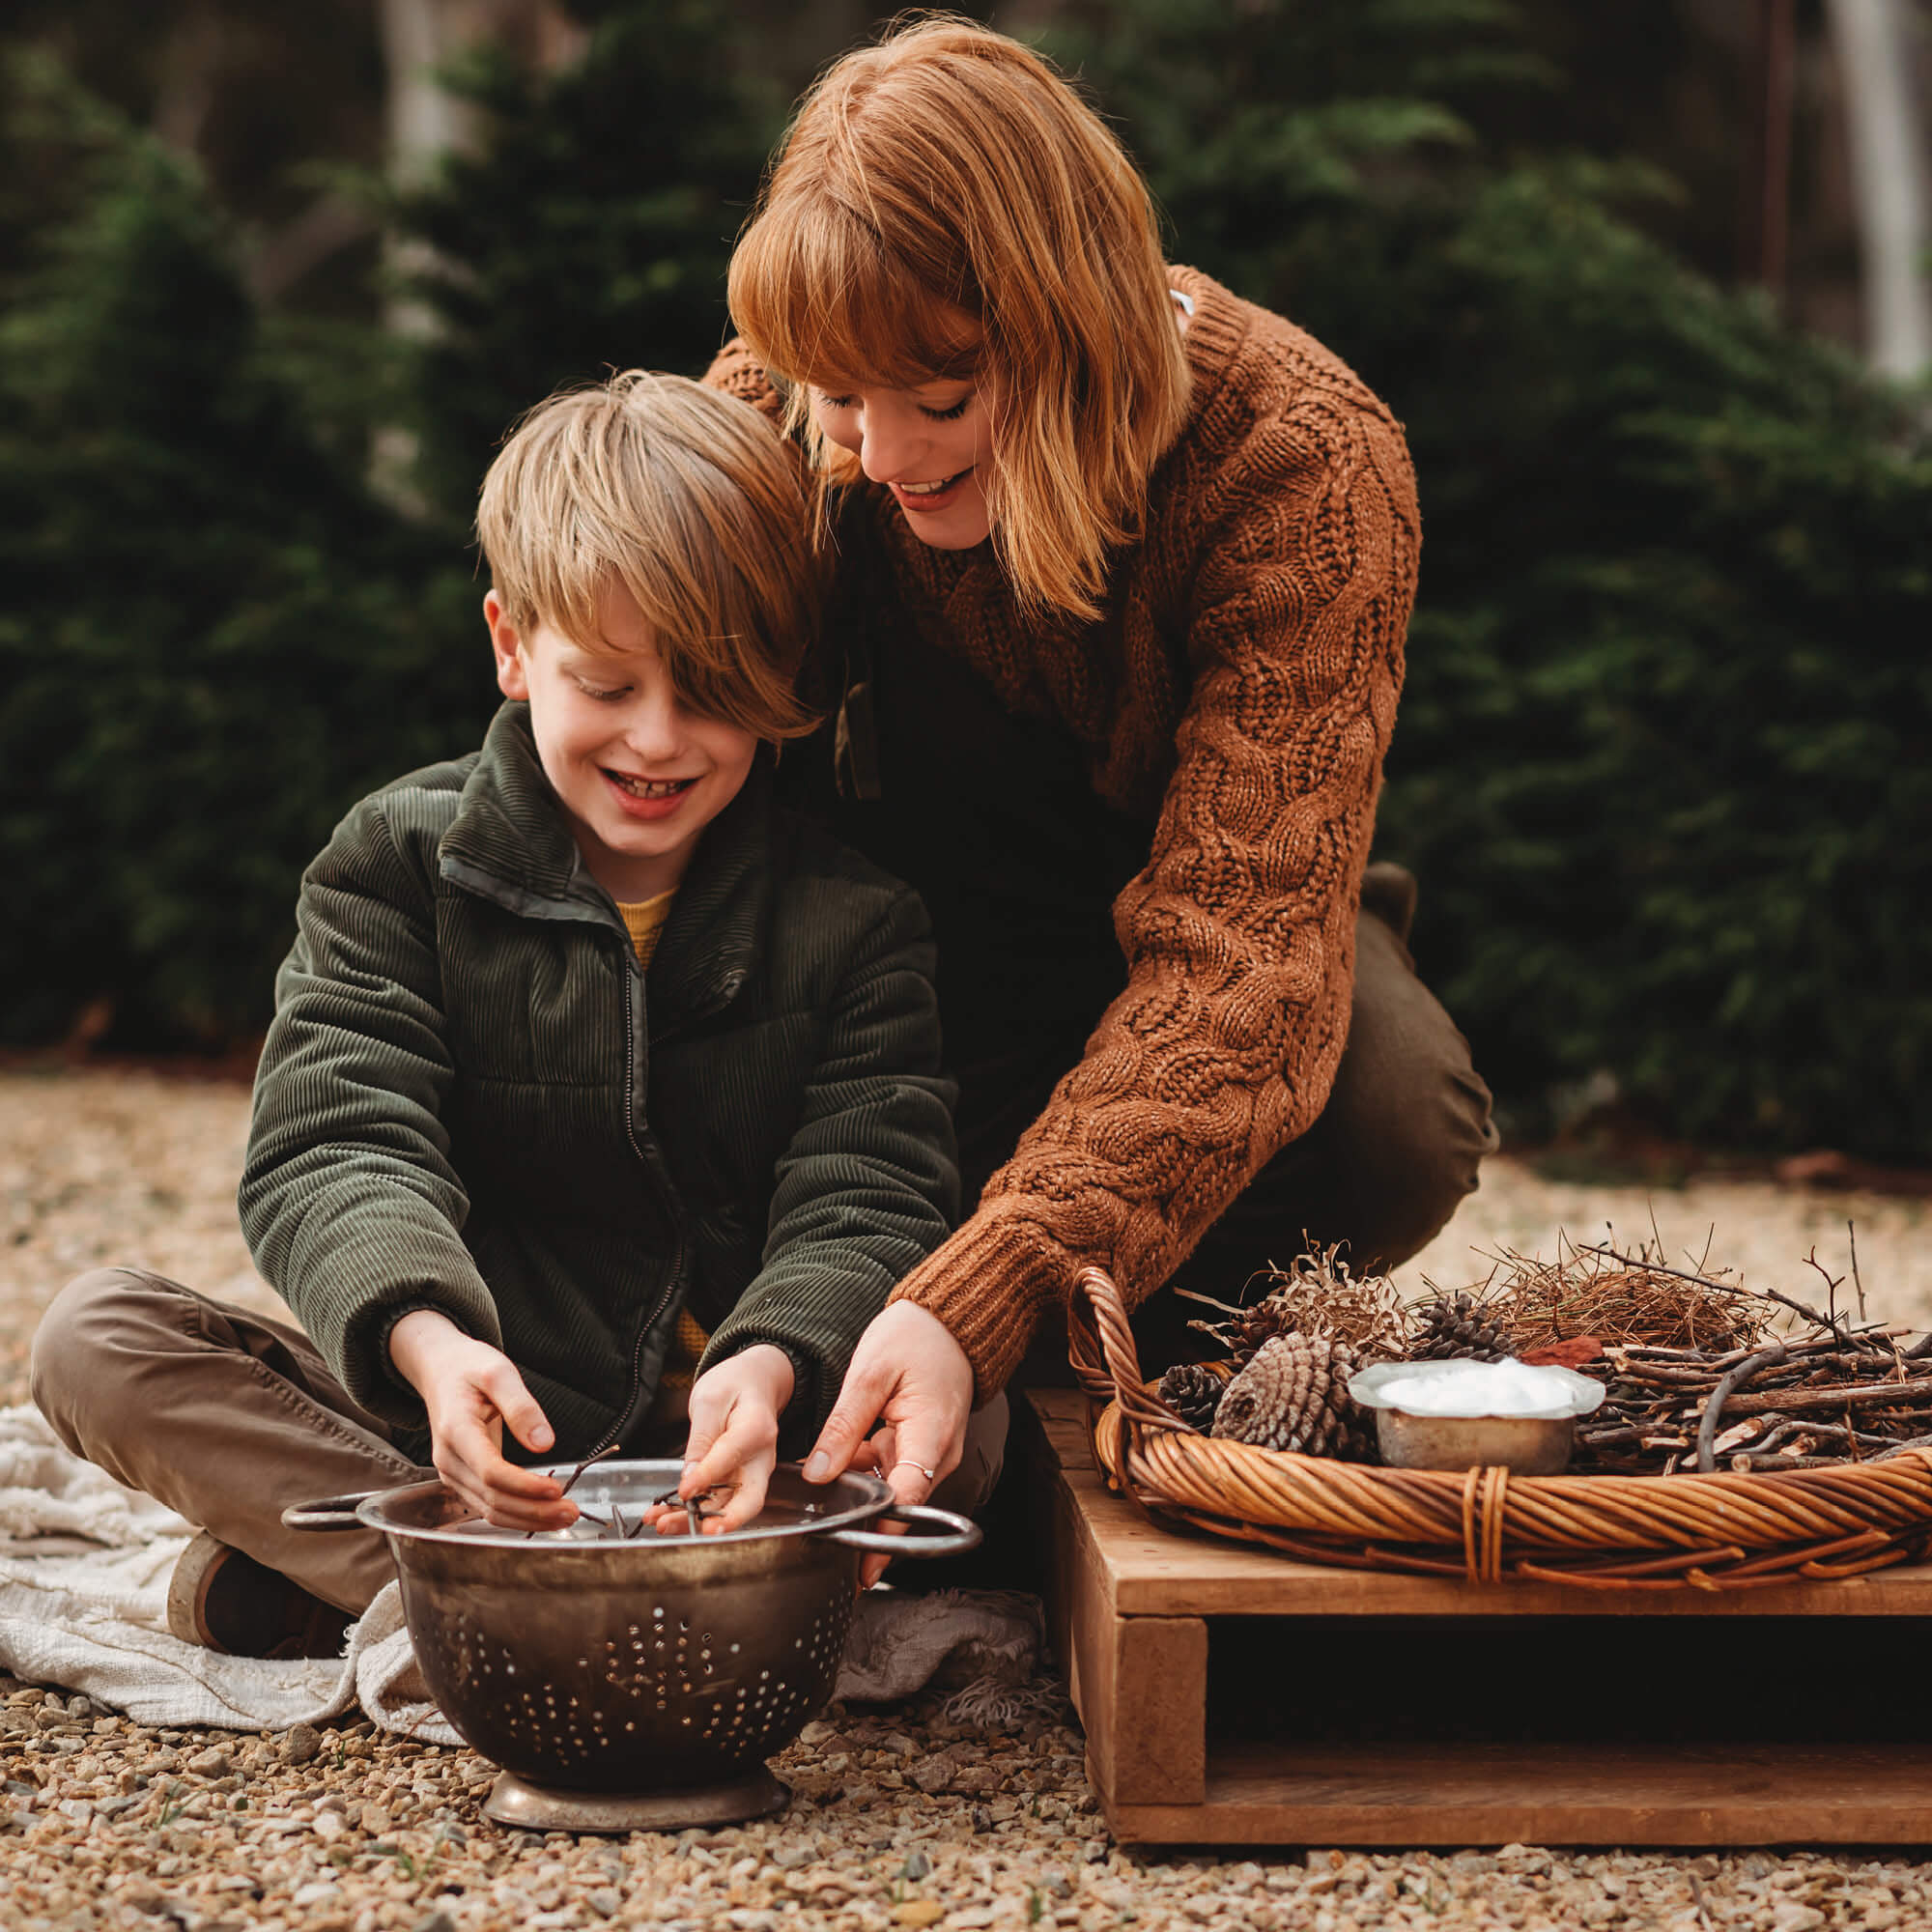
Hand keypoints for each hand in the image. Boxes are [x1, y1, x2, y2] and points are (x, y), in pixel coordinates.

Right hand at [388, 1310, 572, 1531]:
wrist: (439, 1370)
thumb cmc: (469, 1367)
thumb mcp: (498, 1371)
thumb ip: (521, 1406)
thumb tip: (544, 1442)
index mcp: (456, 1429)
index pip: (490, 1471)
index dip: (525, 1486)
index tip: (556, 1490)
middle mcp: (449, 1457)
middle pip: (492, 1498)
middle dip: (533, 1511)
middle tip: (571, 1512)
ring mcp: (452, 1471)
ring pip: (488, 1509)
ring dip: (527, 1519)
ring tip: (563, 1517)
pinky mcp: (460, 1477)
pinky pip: (486, 1505)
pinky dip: (515, 1514)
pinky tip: (541, 1514)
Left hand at [650, 1346, 795, 1535]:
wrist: (754, 1383)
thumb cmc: (734, 1385)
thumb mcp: (710, 1398)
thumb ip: (701, 1438)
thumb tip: (690, 1477)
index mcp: (757, 1430)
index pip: (731, 1458)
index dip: (707, 1478)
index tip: (682, 1491)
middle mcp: (760, 1459)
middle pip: (748, 1500)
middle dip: (719, 1521)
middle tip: (692, 1531)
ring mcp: (751, 1473)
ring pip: (728, 1506)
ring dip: (694, 1519)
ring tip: (660, 1522)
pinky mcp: (737, 1480)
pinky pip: (717, 1500)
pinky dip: (692, 1510)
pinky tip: (664, 1513)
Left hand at [805, 1302, 973, 1585]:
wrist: (950, 1318)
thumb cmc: (917, 1337)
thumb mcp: (870, 1374)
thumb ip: (843, 1426)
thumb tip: (818, 1474)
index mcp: (930, 1436)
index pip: (907, 1501)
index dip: (882, 1537)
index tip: (859, 1568)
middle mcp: (938, 1454)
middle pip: (898, 1505)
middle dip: (861, 1522)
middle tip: (821, 1539)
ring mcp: (931, 1452)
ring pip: (890, 1489)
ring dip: (859, 1493)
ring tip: (820, 1489)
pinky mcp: (922, 1446)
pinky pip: (891, 1470)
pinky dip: (865, 1471)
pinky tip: (838, 1464)